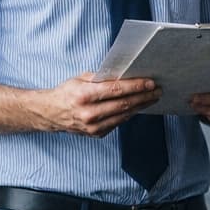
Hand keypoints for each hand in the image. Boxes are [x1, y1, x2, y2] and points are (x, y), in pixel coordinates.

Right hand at [36, 74, 160, 135]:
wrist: (51, 114)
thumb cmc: (67, 93)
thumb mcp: (80, 79)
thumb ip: (101, 78)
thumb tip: (124, 74)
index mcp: (84, 95)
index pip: (115, 90)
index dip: (135, 87)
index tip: (150, 83)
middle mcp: (89, 113)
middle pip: (124, 104)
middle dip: (144, 97)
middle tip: (157, 90)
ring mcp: (93, 126)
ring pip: (124, 115)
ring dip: (141, 106)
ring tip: (152, 98)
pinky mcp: (97, 134)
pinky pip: (118, 122)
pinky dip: (130, 114)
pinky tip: (138, 106)